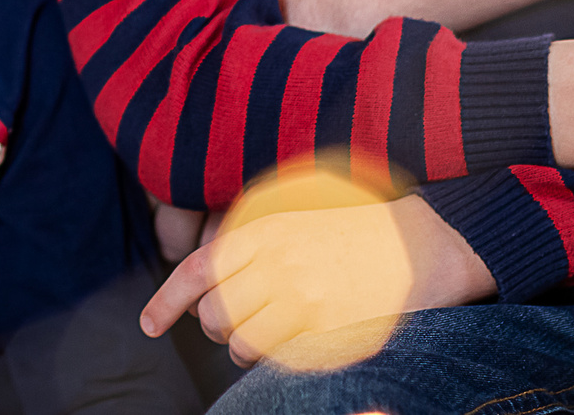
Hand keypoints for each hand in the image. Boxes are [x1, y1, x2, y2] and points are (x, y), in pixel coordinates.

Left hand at [141, 194, 493, 368]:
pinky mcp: (328, 327)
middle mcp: (278, 261)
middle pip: (217, 313)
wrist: (424, 245)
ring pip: (244, 342)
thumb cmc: (357, 230)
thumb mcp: (297, 216)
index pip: (198, 270)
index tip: (149, 326)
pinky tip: (297, 340)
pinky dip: (278, 357)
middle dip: (216, 326)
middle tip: (230, 326)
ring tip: (269, 332)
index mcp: (266, 229)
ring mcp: (304, 296)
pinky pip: (280, 356)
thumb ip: (254, 243)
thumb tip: (205, 280)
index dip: (167, 301)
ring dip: (246, 347)